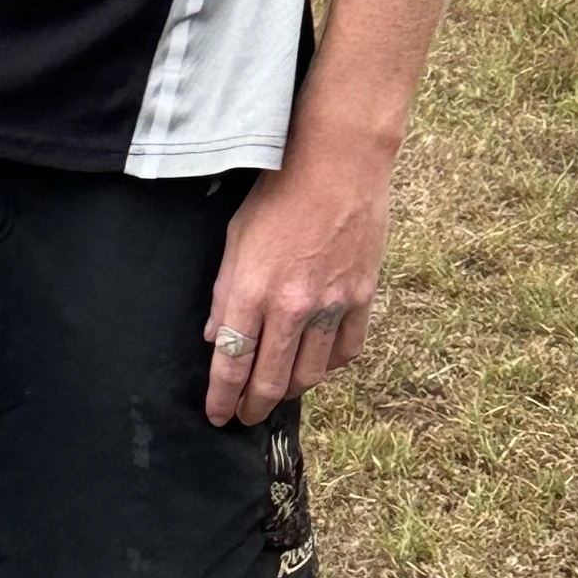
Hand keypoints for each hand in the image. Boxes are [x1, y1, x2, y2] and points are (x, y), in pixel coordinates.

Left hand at [202, 133, 392, 426]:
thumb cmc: (279, 190)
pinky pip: (346, 352)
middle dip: (253, 407)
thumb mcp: (236, 235)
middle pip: (271, 381)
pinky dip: (330, 366)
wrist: (338, 161)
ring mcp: (331, 305)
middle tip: (246, 416)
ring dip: (290, 391)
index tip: (217, 415)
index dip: (222, 397)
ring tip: (279, 392)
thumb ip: (224, 290)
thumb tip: (214, 335)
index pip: (231, 362)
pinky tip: (317, 364)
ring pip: (310, 374)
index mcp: (252, 288)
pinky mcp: (362, 298)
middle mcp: (292, 305)